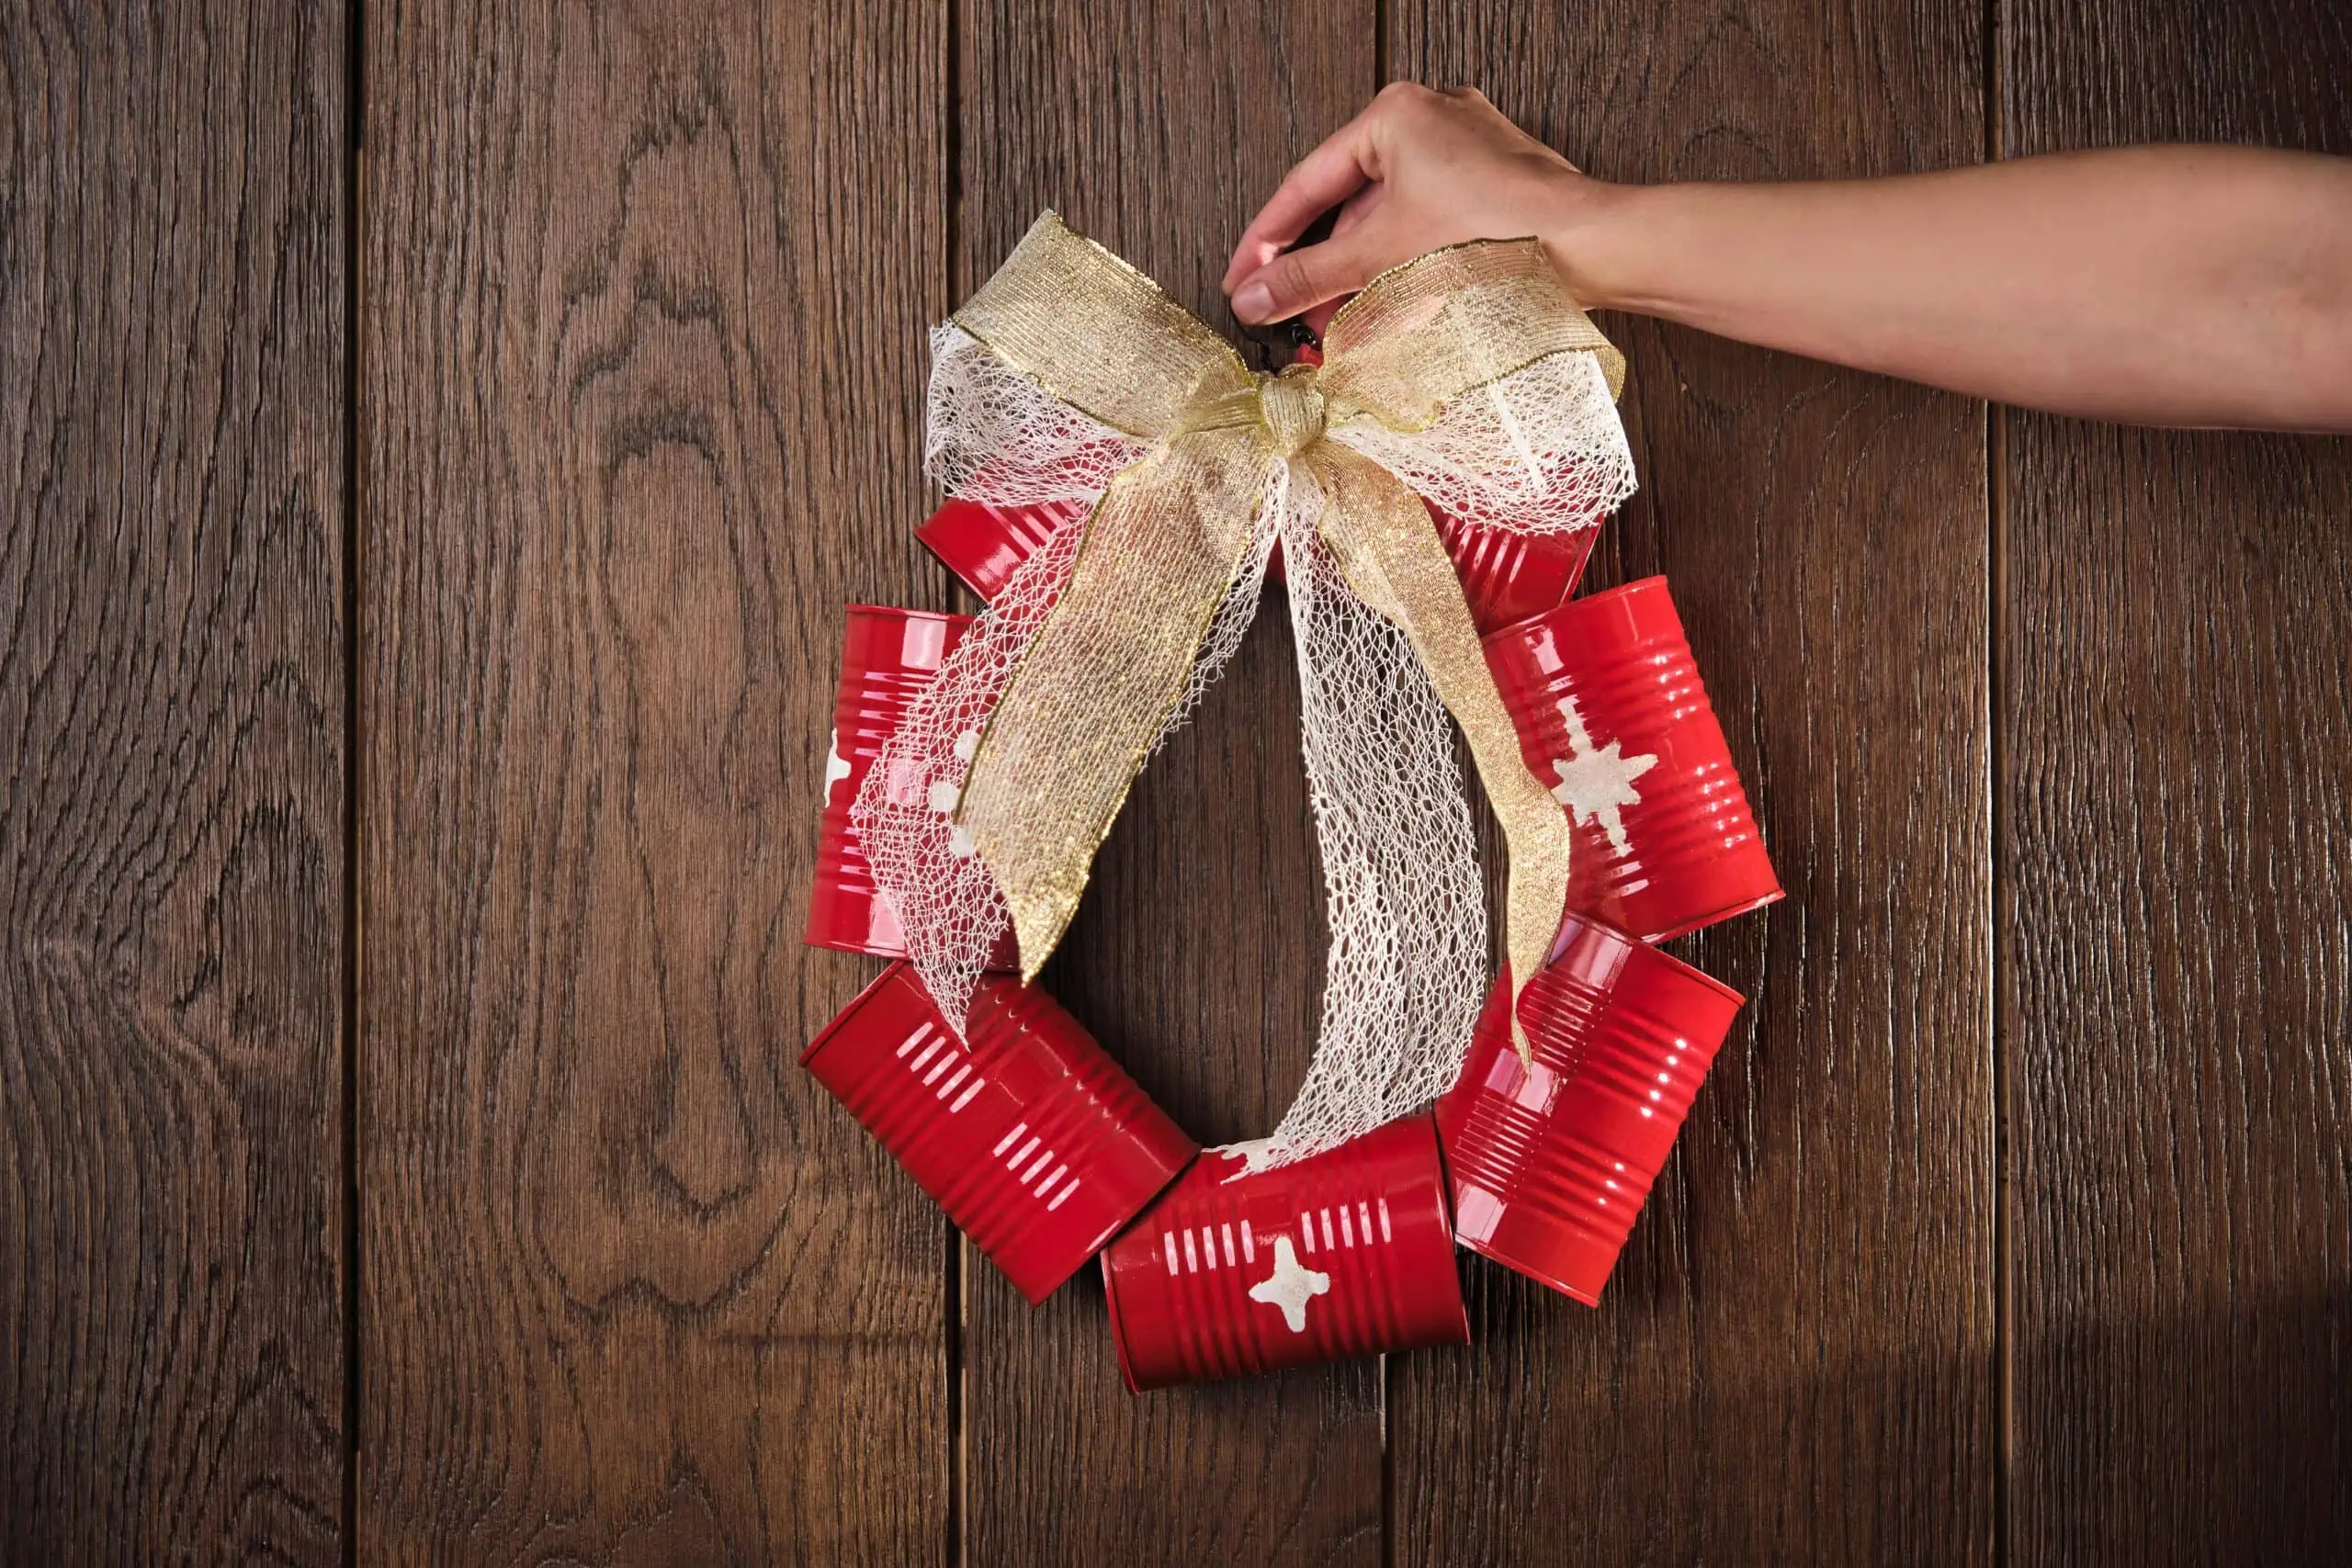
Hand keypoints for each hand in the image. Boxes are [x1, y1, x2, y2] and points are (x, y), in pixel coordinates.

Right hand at [1223, 84, 1617, 326]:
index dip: (1266, 242)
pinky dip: (1404, 266)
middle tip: (1290, 312)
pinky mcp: (1496, 186)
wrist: (1588, 249)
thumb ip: (1307, 279)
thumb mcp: (1381, 258)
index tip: (1242, 280)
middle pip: (1349, 205)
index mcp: (1394, 114)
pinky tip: (1391, 308)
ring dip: (1361, 275)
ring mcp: (1469, 151)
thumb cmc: (1500, 232)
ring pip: (1391, 220)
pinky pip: (1430, 226)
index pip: (1305, 185)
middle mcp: (1432, 120)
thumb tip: (1255, 297)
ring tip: (1341, 324)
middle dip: (1320, 268)